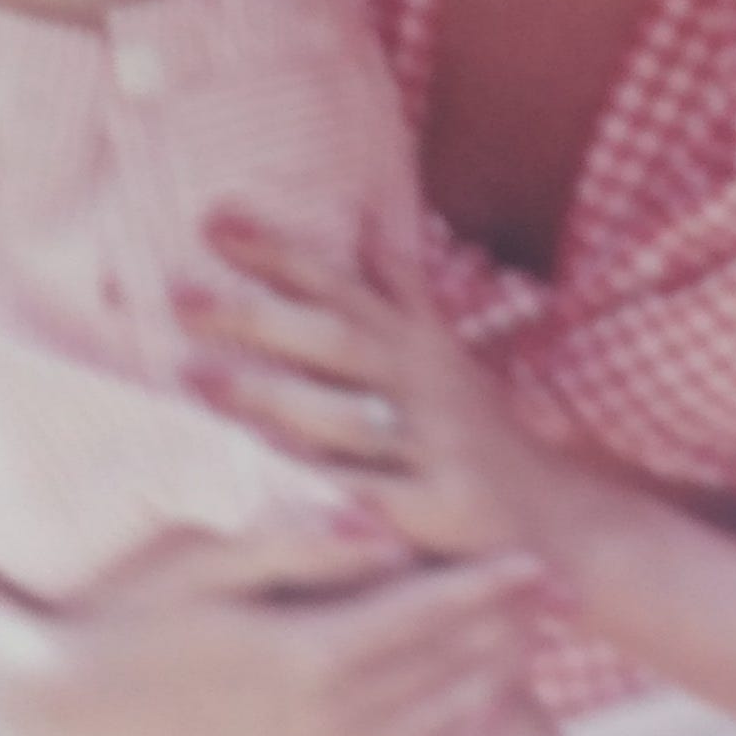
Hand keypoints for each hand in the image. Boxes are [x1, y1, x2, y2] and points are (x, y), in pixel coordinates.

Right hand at [0, 509, 542, 735]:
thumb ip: (295, 541)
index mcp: (308, 653)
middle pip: (445, 665)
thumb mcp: (199, 562)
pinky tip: (478, 721)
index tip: (539, 557)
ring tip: (536, 643)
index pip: (423, 611)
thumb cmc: (123, 616)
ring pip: (433, 719)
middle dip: (510, 625)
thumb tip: (380, 519)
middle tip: (567, 594)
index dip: (488, 581)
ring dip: (490, 679)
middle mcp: (325, 717)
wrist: (71, 720)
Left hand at [179, 207, 558, 566]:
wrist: (556, 521)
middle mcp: (424, 387)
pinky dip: (323, 478)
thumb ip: (399, 288)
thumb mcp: (443, 352)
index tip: (213, 220)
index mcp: (415, 346)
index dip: (279, 253)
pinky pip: (372, 491)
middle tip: (179, 296)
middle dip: (259, 316)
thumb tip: (366, 213)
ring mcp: (435, 447)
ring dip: (270, 394)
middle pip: (337, 340)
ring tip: (195, 377)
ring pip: (346, 414)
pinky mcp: (440, 508)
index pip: (340, 286)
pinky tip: (265, 466)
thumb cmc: (474, 434)